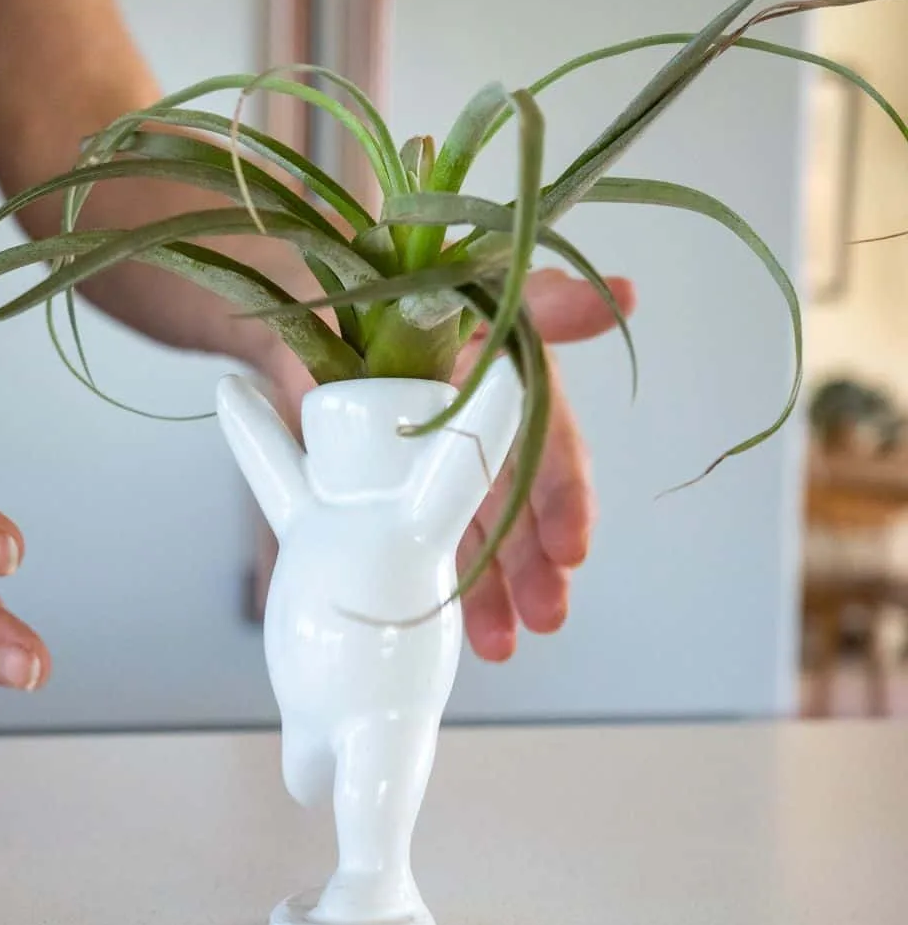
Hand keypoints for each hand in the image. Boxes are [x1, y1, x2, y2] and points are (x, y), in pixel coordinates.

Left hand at [257, 267, 635, 661]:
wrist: (305, 306)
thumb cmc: (381, 289)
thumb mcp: (449, 281)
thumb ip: (536, 298)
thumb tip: (620, 297)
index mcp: (499, 365)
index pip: (544, 433)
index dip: (563, 491)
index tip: (572, 547)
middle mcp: (483, 411)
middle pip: (518, 494)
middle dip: (535, 560)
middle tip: (546, 612)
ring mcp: (445, 450)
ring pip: (482, 526)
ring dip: (500, 587)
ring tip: (507, 643)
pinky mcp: (409, 481)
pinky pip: (441, 537)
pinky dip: (459, 585)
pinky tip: (476, 632)